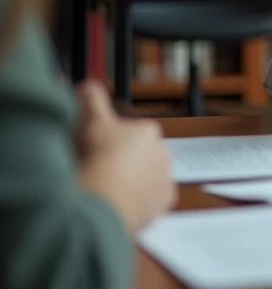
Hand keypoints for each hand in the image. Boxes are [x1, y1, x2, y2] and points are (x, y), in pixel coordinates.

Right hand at [75, 81, 175, 232]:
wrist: (106, 196)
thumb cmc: (98, 156)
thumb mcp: (90, 121)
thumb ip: (90, 100)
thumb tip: (87, 85)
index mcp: (147, 131)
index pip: (131, 134)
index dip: (111, 143)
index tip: (96, 152)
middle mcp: (163, 152)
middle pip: (141, 156)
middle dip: (125, 163)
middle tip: (101, 172)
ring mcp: (165, 177)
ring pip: (147, 179)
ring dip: (132, 183)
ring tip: (108, 190)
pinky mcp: (165, 201)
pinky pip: (152, 201)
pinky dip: (139, 202)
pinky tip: (120, 203)